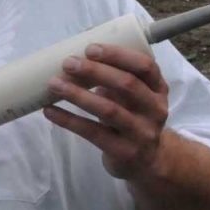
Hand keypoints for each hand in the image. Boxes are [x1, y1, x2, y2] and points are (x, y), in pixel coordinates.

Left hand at [43, 42, 169, 180]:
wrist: (147, 161)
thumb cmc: (132, 117)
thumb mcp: (134, 96)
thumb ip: (114, 77)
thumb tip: (73, 55)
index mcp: (158, 89)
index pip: (145, 66)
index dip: (118, 54)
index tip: (90, 48)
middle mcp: (155, 109)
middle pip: (126, 85)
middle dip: (95, 71)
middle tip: (68, 63)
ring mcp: (142, 133)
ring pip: (109, 109)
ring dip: (78, 95)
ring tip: (54, 84)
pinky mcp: (125, 152)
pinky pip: (93, 133)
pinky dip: (69, 120)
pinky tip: (50, 111)